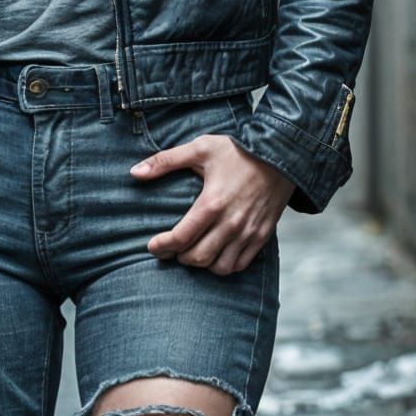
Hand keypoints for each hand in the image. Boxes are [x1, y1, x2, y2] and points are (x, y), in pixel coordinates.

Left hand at [131, 134, 292, 274]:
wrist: (281, 154)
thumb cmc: (237, 150)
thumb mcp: (199, 148)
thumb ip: (165, 161)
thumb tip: (134, 173)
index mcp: (212, 203)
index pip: (181, 237)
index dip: (162, 246)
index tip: (152, 246)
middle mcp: (231, 223)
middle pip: (197, 258)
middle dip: (179, 257)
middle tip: (171, 248)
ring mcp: (248, 232)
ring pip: (219, 267)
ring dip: (202, 264)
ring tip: (193, 251)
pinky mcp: (262, 236)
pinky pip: (240, 265)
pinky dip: (224, 265)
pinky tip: (215, 253)